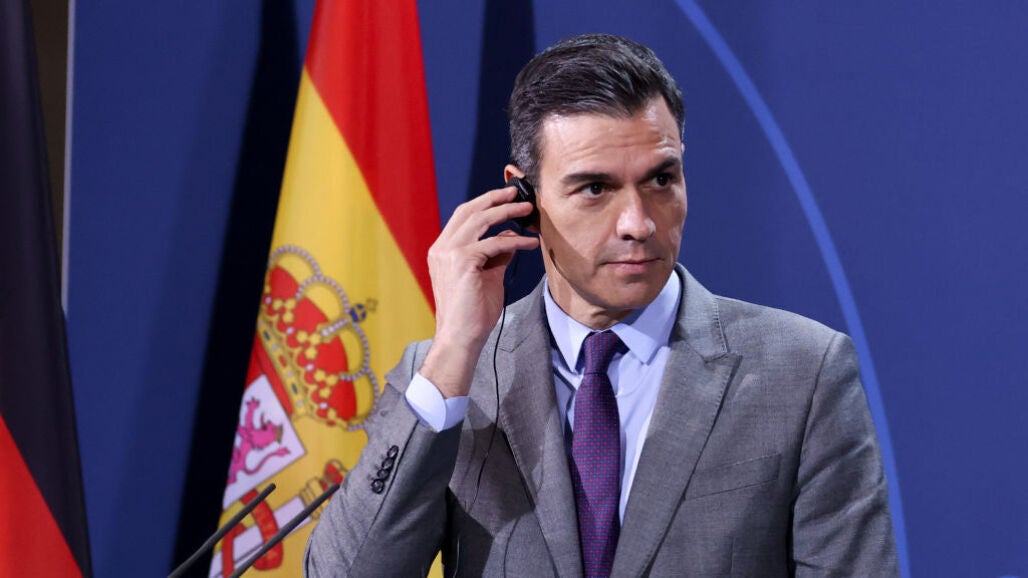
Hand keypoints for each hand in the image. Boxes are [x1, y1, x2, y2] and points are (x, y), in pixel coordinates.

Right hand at [419, 186, 538, 397]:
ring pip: (480, 220)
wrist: (461, 337)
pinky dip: (515, 241)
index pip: (462, 217)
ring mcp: (449, 253)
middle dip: (495, 198)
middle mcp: (441, 248)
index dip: (484, 203)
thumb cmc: (472, 312)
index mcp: (442, 250)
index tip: (504, 197)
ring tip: (527, 209)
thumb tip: (510, 238)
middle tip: (517, 194)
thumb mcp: (487, 276)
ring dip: (506, 212)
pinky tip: (530, 244)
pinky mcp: (462, 262)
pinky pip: (494, 243)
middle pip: (469, 211)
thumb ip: (495, 255)